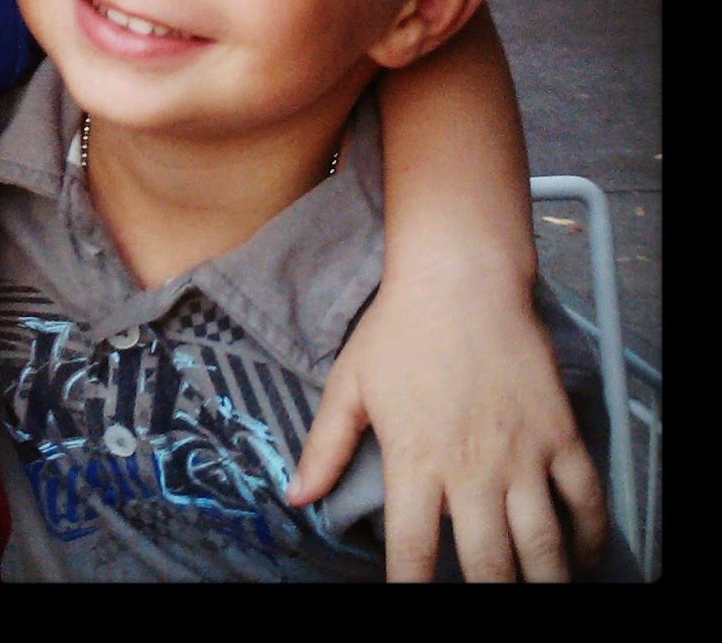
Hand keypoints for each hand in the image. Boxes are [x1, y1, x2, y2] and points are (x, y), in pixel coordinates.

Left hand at [287, 271, 608, 581]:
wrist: (460, 279)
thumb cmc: (398, 328)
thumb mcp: (349, 383)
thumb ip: (324, 445)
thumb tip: (294, 496)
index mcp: (414, 460)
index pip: (412, 551)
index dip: (411, 589)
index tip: (410, 604)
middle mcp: (471, 468)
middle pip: (487, 564)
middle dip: (487, 596)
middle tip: (485, 604)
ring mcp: (521, 454)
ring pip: (543, 547)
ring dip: (544, 581)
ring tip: (538, 594)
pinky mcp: (559, 435)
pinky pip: (585, 502)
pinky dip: (589, 538)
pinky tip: (580, 556)